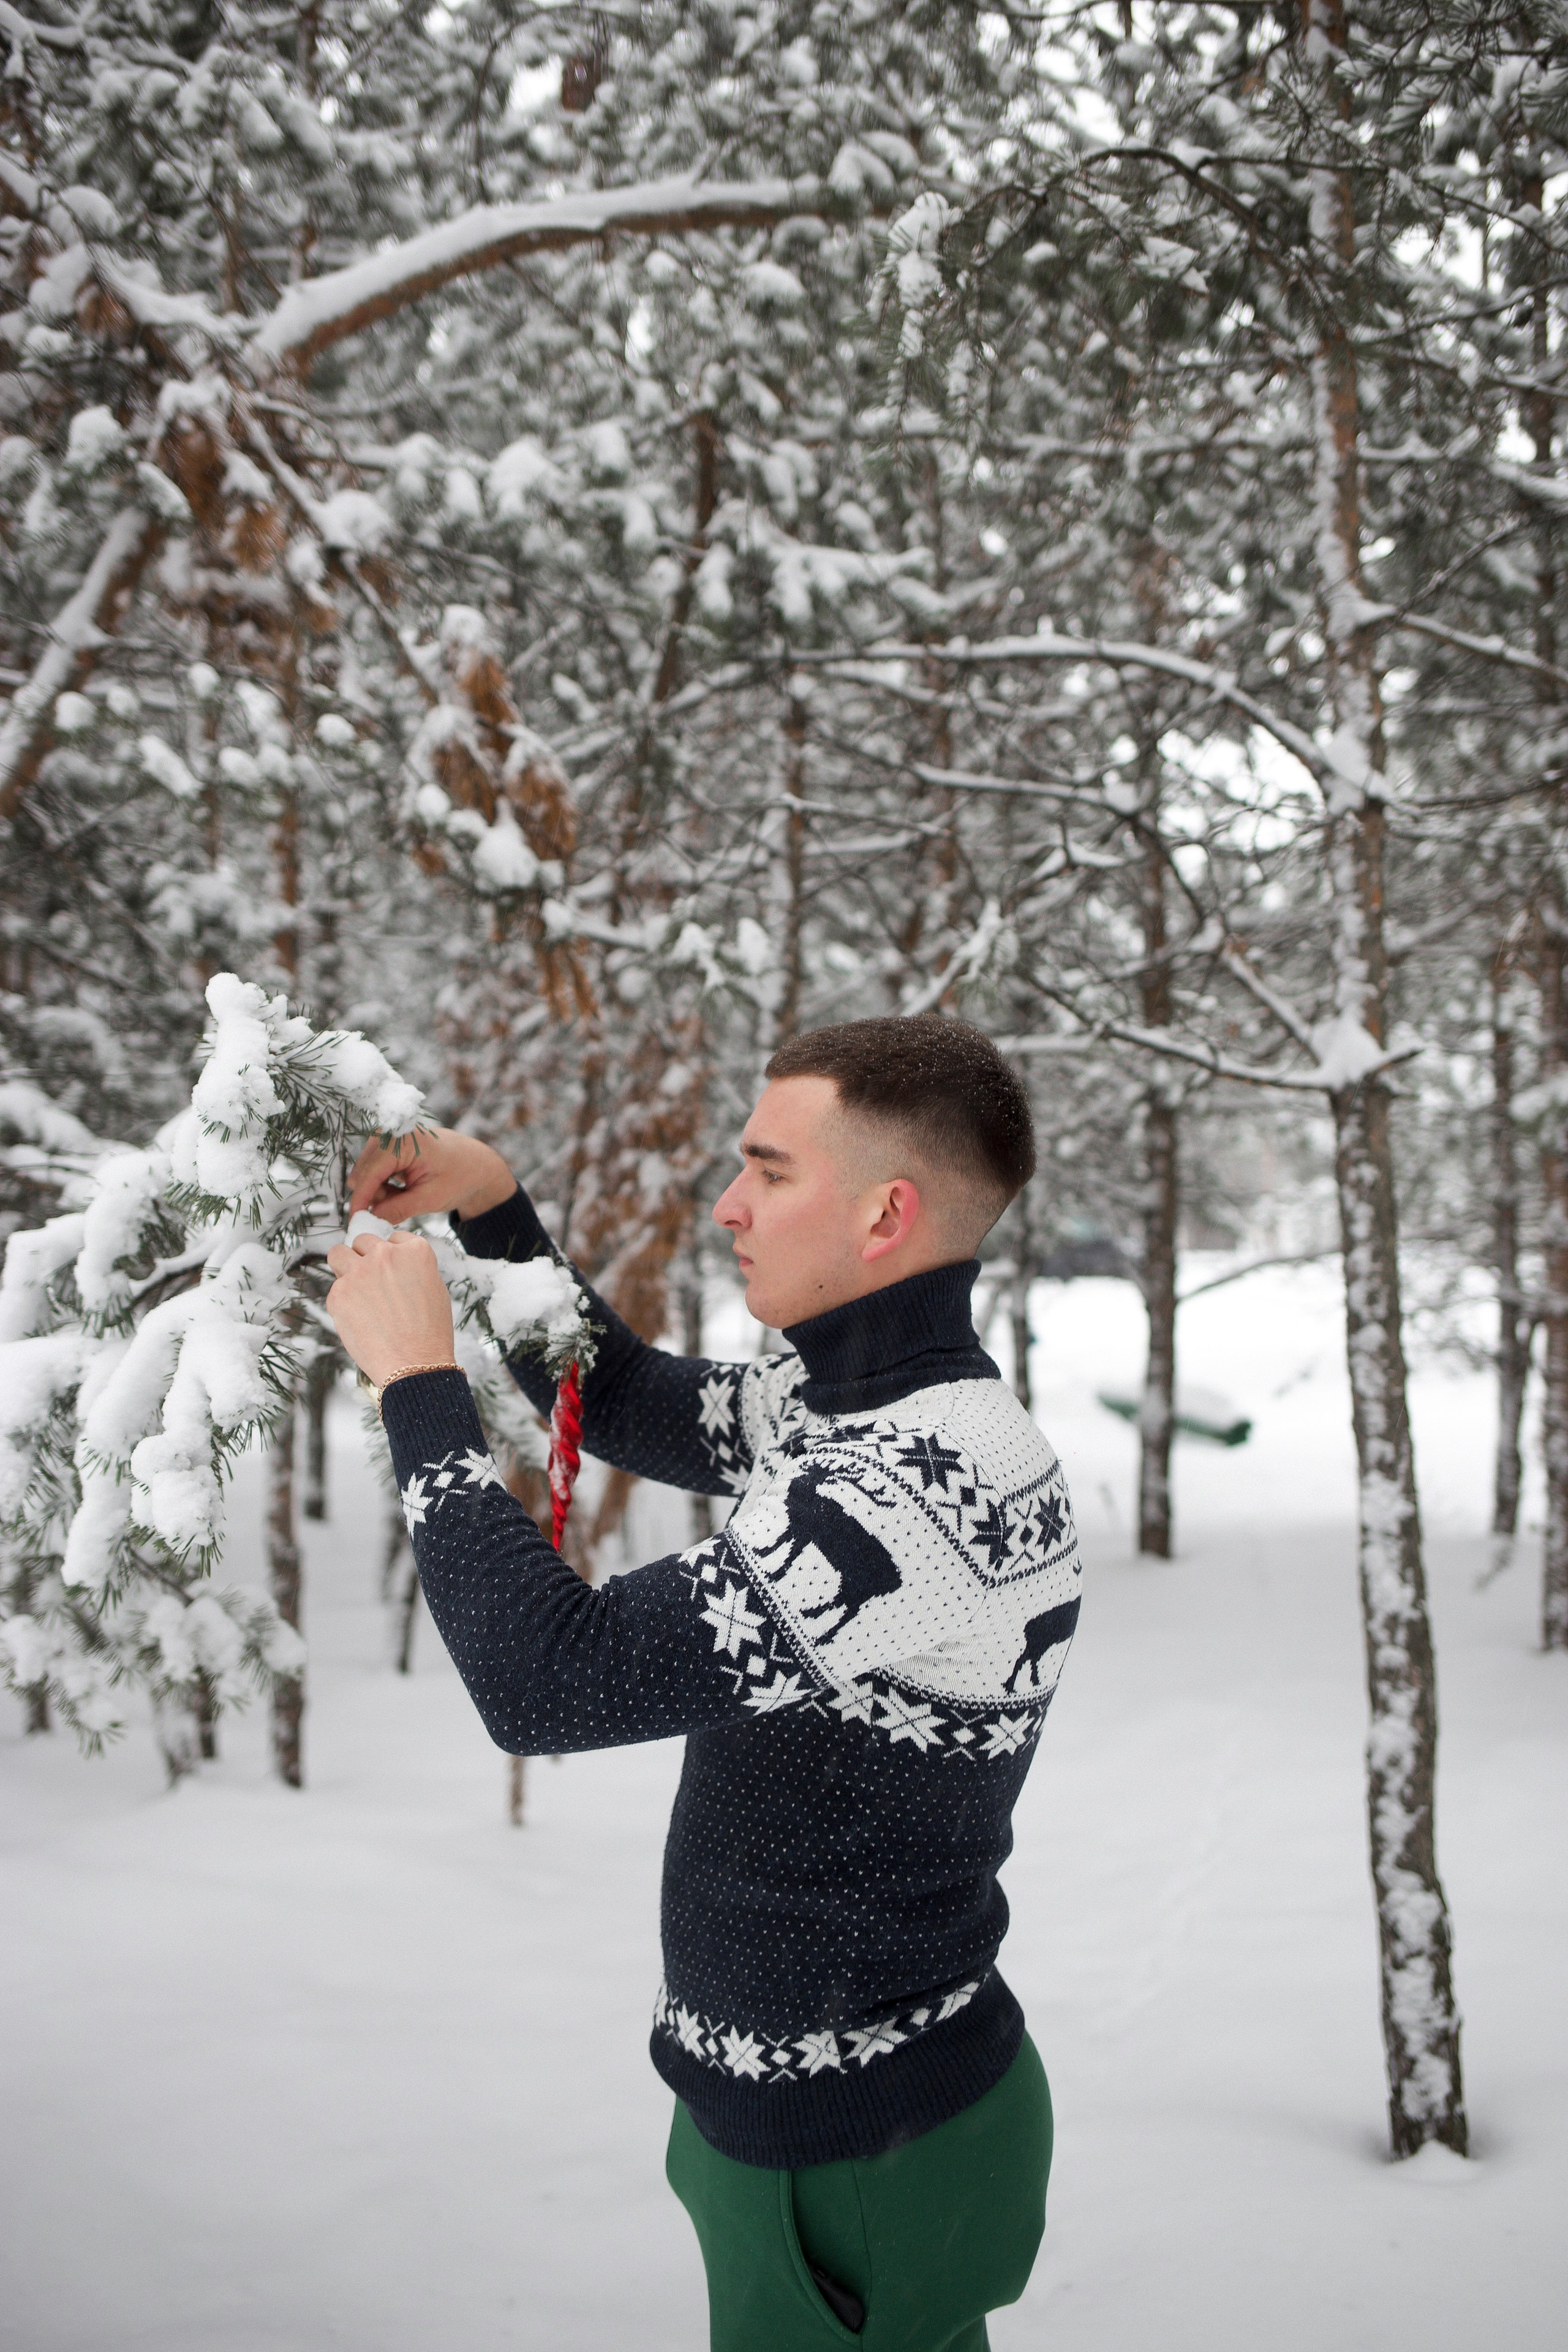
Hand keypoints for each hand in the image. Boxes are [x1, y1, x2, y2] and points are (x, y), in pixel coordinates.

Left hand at [326, 1229, 456, 1387]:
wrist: (414, 1365)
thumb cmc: (429, 1333)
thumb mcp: (434, 1289)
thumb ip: (412, 1268)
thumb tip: (393, 1264)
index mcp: (415, 1250)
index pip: (394, 1238)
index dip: (392, 1256)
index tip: (392, 1273)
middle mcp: (386, 1254)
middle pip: (363, 1242)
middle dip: (366, 1258)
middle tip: (372, 1285)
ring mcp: (359, 1272)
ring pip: (338, 1253)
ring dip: (344, 1266)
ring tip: (355, 1291)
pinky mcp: (338, 1293)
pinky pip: (334, 1288)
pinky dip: (343, 1301)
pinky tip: (358, 1320)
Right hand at [347, 1124, 516, 1224]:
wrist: (475, 1165)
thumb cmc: (459, 1177)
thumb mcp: (430, 1198)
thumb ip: (398, 1209)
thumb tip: (369, 1219)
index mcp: (404, 1140)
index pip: (370, 1173)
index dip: (361, 1199)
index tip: (355, 1221)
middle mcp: (390, 1133)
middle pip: (363, 1173)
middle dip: (375, 1196)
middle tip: (400, 1207)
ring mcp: (386, 1137)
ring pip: (365, 1174)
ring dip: (380, 1191)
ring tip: (408, 1196)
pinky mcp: (386, 1145)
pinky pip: (372, 1171)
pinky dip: (383, 1185)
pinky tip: (403, 1188)